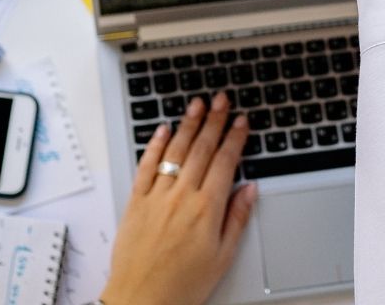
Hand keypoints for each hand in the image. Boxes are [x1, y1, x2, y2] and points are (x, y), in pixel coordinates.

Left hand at [100, 94, 255, 304]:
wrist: (141, 300)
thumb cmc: (182, 285)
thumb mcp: (222, 257)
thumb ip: (237, 219)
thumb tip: (249, 190)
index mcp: (207, 209)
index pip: (225, 162)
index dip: (235, 138)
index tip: (241, 121)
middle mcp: (181, 196)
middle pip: (202, 149)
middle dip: (214, 121)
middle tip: (222, 100)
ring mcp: (156, 196)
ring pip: (175, 151)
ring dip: (188, 125)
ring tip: (197, 105)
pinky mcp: (135, 202)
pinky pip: (146, 166)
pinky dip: (155, 146)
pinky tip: (164, 130)